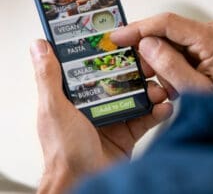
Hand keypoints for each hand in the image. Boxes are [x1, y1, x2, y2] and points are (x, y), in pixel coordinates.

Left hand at [30, 40, 171, 193]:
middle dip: (139, 71)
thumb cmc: (64, 152)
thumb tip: (39, 47)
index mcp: (79, 94)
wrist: (84, 184)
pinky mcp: (129, 131)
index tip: (126, 43)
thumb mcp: (54, 109)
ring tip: (160, 89)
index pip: (97, 66)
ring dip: (152, 90)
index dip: (112, 54)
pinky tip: (164, 106)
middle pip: (122, 79)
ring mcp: (115, 116)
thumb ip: (48, 78)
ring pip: (138, 95)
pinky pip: (147, 117)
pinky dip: (158, 111)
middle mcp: (98, 103)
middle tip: (150, 65)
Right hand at [111, 13, 212, 95]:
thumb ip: (170, 66)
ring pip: (174, 40)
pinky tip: (175, 80)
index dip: (138, 28)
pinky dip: (174, 61)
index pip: (167, 23)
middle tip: (141, 73)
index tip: (116, 37)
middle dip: (150, 50)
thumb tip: (145, 43)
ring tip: (166, 85)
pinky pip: (184, 46)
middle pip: (169, 31)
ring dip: (163, 60)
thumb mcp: (196, 92)